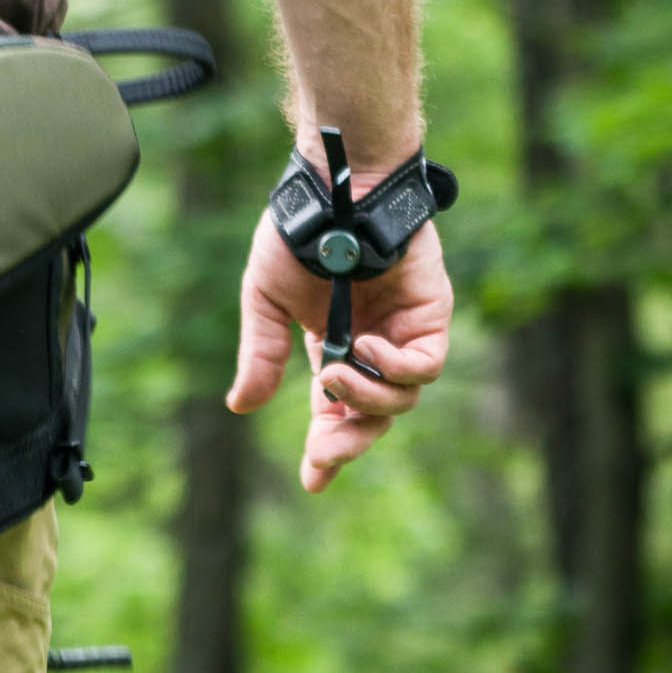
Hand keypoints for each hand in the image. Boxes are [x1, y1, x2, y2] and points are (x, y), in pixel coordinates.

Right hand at [225, 208, 452, 491]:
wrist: (335, 191)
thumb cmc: (298, 236)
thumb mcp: (264, 301)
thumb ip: (260, 353)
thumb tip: (240, 406)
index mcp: (332, 349)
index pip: (334, 413)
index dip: (327, 450)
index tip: (313, 482)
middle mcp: (371, 348)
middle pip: (372, 418)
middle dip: (349, 441)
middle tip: (325, 451)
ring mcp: (404, 333)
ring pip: (402, 399)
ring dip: (366, 400)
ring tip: (334, 375)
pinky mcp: (431, 315)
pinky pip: (426, 364)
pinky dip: (396, 368)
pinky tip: (365, 347)